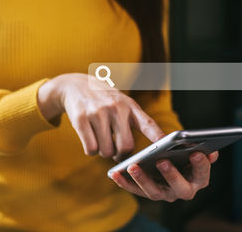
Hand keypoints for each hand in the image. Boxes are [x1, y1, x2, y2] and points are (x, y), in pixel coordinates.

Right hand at [38, 73, 165, 160]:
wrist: (74, 85)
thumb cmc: (103, 99)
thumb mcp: (121, 101)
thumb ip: (134, 119)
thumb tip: (145, 149)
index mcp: (129, 105)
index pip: (148, 124)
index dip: (158, 137)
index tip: (167, 148)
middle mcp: (115, 108)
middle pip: (126, 146)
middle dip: (121, 155)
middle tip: (117, 153)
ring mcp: (98, 113)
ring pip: (106, 151)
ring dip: (104, 152)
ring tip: (102, 142)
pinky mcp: (81, 119)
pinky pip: (91, 148)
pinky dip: (91, 151)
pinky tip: (90, 141)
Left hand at [111, 151, 218, 201]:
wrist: (165, 157)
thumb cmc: (181, 150)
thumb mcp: (189, 146)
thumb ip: (196, 147)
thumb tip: (209, 150)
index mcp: (197, 179)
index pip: (202, 175)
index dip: (200, 165)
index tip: (195, 153)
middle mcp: (182, 190)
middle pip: (180, 189)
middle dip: (172, 175)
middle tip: (162, 161)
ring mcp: (164, 193)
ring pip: (154, 192)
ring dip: (143, 179)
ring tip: (132, 166)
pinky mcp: (146, 192)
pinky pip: (134, 189)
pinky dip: (124, 182)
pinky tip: (114, 172)